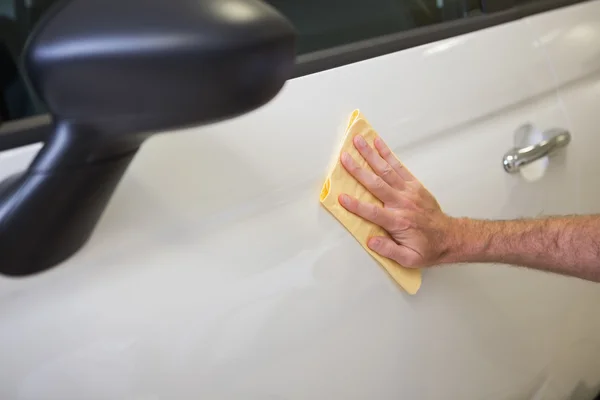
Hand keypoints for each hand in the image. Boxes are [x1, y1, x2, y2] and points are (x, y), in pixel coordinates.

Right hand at [338, 135, 455, 267]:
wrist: (450, 237)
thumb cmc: (427, 248)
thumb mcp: (409, 259)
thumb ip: (389, 250)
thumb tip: (370, 242)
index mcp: (398, 222)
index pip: (373, 212)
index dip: (356, 206)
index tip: (341, 197)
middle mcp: (402, 203)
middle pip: (376, 184)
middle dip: (359, 170)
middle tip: (344, 158)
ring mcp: (409, 191)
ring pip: (386, 170)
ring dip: (371, 154)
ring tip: (358, 141)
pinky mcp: (414, 185)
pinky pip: (399, 166)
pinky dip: (388, 154)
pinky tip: (378, 143)